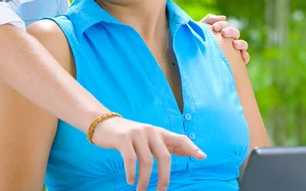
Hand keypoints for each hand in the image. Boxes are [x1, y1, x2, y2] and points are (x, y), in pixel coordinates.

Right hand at [91, 117, 206, 190]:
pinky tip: (130, 181)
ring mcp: (137, 134)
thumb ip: (164, 145)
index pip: (179, 139)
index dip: (191, 147)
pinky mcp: (124, 138)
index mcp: (159, 132)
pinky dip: (132, 173)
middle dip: (164, 178)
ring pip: (147, 162)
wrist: (103, 124)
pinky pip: (131, 159)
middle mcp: (151, 131)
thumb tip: (187, 152)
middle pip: (165, 156)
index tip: (202, 157)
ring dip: (144, 180)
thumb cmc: (129, 136)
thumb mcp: (148, 138)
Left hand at [201, 14, 250, 63]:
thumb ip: (209, 20)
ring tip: (234, 44)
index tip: (214, 27)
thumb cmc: (196, 44)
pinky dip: (246, 56)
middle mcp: (228, 41)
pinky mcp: (237, 62)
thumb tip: (224, 17)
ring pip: (243, 44)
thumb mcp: (200, 31)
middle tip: (224, 33)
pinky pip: (245, 58)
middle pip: (235, 33)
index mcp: (220, 33)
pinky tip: (242, 57)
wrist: (191, 63)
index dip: (221, 25)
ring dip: (241, 43)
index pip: (225, 26)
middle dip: (231, 32)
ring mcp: (234, 51)